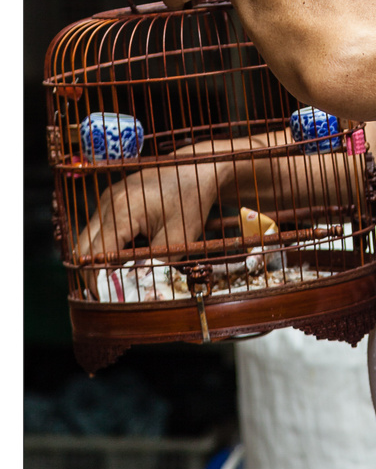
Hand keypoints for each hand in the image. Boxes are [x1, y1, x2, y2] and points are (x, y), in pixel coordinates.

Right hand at [77, 147, 222, 293]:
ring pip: (90, 239)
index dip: (100, 280)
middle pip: (85, 247)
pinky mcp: (113, 200)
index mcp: (123, 209)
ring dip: (100, 260)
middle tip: (110, 294)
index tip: (110, 299)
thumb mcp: (177, 238)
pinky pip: (101, 229)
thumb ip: (154, 266)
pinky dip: (108, 247)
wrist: (197, 168)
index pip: (97, 254)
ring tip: (119, 279)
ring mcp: (108, 199)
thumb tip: (137, 291)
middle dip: (94, 273)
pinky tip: (127, 259)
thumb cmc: (191, 200)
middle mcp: (108, 201)